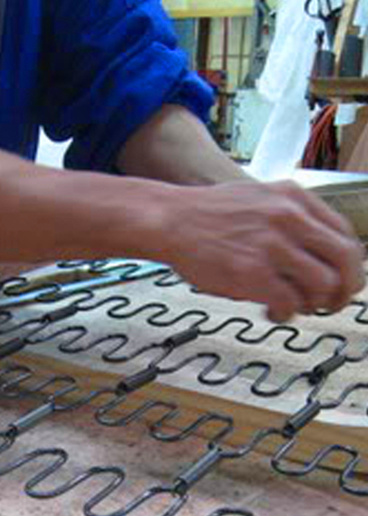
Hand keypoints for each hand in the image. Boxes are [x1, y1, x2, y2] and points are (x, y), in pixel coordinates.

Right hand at [159, 180, 365, 321]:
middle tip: (334, 302)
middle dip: (345, 288)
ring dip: (315, 303)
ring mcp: (271, 245)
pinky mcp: (251, 273)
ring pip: (322, 284)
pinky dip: (286, 314)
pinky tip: (274, 313)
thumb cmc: (205, 215)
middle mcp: (289, 218)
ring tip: (297, 308)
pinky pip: (288, 302)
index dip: (350, 264)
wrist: (169, 220)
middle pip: (344, 259)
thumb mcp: (258, 199)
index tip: (343, 279)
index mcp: (294, 197)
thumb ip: (289, 218)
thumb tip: (314, 252)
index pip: (344, 234)